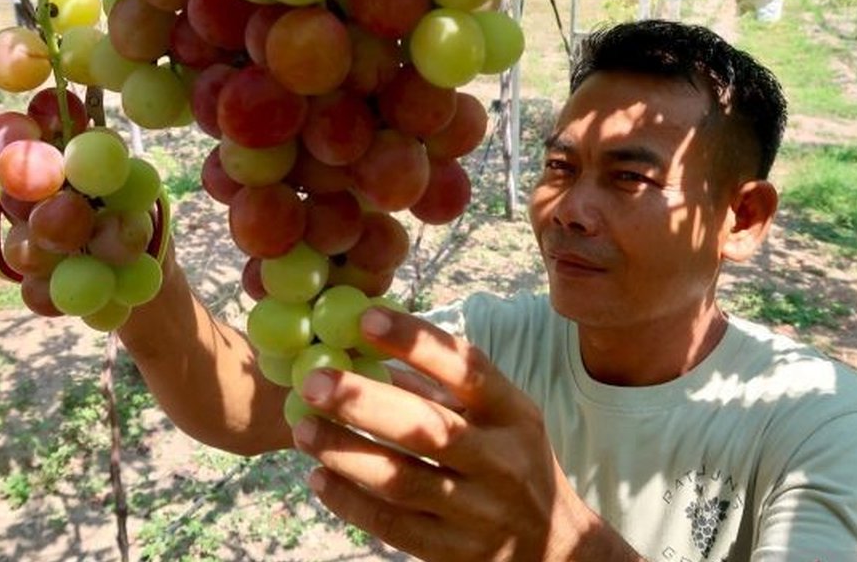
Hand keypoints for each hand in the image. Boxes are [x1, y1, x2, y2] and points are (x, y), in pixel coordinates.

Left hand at [292, 307, 640, 561]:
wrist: (554, 547)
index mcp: (513, 414)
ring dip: (345, 453)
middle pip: (429, 428)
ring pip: (402, 481)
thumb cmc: (513, 462)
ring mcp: (479, 511)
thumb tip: (370, 352)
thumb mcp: (501, 417)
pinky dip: (350, 501)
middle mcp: (501, 461)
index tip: (366, 318)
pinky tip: (318, 478)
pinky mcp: (454, 552)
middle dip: (365, 402)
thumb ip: (443, 387)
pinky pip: (392, 526)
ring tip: (302, 430)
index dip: (417, 341)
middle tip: (313, 381)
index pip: (468, 369)